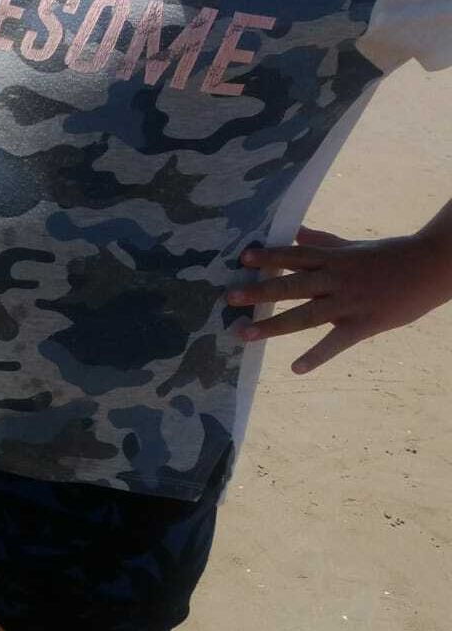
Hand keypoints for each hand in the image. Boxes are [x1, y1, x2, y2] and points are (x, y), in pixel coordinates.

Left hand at [231, 226, 451, 373]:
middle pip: (291, 285)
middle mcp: (337, 279)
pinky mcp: (365, 324)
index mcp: (334, 259)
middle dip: (259, 291)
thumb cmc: (393, 255)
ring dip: (272, 326)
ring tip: (244, 334)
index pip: (295, 256)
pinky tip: (296, 368)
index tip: (243, 258)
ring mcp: (349, 302)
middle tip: (229, 298)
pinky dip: (316, 357)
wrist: (434, 266)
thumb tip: (296, 232)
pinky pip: (336, 343)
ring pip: (304, 315)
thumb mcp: (355, 246)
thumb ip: (324, 242)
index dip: (269, 256)